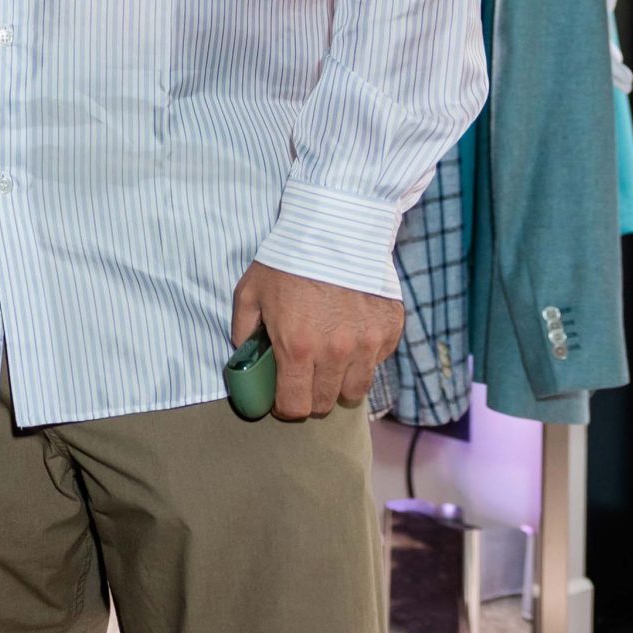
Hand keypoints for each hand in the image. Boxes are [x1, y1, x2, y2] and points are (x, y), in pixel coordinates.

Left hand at [229, 261, 402, 420]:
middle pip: (325, 403)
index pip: (295, 407)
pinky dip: (364, 356)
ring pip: (355, 390)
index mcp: (299, 348)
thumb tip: (247, 357)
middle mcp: (336, 353)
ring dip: (340, 381)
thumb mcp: (250, 292)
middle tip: (304, 373)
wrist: (334, 225)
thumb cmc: (288, 258)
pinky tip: (351, 333)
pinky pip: (377, 361)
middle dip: (310, 394)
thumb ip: (243, 331)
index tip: (282, 395)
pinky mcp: (389, 330)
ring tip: (330, 359)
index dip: (284, 406)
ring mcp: (368, 343)